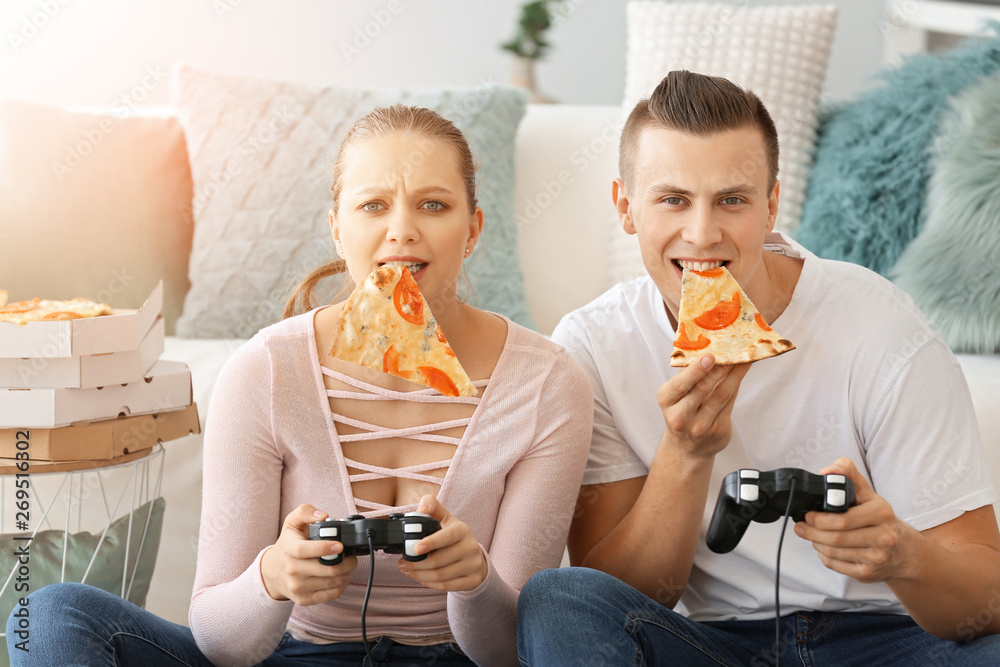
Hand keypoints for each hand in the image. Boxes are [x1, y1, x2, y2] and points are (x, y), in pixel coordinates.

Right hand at [260, 503, 357, 604]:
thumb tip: (323, 516)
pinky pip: (331, 594)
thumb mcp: (292, 522)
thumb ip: (306, 512)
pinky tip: (341, 576)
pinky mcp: (304, 599)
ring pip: (332, 582)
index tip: (340, 545)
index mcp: (289, 549)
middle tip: (351, 556)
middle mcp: (292, 570)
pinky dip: (342, 584)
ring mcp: (297, 587)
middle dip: (347, 562)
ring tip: (347, 564)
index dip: (325, 548)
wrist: (272, 572)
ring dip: (347, 573)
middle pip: (327, 570)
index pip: (305, 550)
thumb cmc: (288, 544)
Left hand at [397, 495, 487, 591]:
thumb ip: (432, 507)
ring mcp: (473, 565)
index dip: (430, 543)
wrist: (475, 556)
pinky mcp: (472, 581)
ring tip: (407, 569)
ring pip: (440, 576)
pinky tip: (419, 577)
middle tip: (403, 562)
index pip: (446, 537)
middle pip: (438, 561)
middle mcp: (470, 547)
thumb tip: (421, 508)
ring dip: (419, 575)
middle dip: (416, 564)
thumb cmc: (455, 536)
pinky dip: (428, 583)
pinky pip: (445, 586)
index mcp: (462, 530)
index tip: (415, 549)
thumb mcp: (446, 518)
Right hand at [657, 355, 750, 458]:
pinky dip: (736, 385)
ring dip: (734, 374)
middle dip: (719, 369)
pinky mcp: (718, 432)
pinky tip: (741, 372)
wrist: (687, 448)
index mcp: (666, 400)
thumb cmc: (682, 411)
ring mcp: (700, 426)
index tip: (710, 355)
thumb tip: (705, 346)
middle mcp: (680, 416)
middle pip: (702, 389)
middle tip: (732, 352)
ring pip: (720, 395)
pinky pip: (729, 404)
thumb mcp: (675, 395)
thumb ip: (687, 375)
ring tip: (744, 358)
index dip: (696, 370)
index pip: (680, 384)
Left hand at [795, 458, 912, 582]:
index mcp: (882, 513)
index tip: (807, 515)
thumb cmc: (878, 517)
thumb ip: (847, 473)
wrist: (902, 550)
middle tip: (801, 527)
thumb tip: (826, 471)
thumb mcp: (867, 492)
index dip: (820, 519)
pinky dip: (824, 556)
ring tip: (810, 535)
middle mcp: (884, 538)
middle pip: (836, 538)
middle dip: (812, 532)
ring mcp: (877, 558)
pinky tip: (822, 548)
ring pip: (834, 552)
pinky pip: (836, 565)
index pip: (844, 519)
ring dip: (816, 543)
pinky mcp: (868, 573)